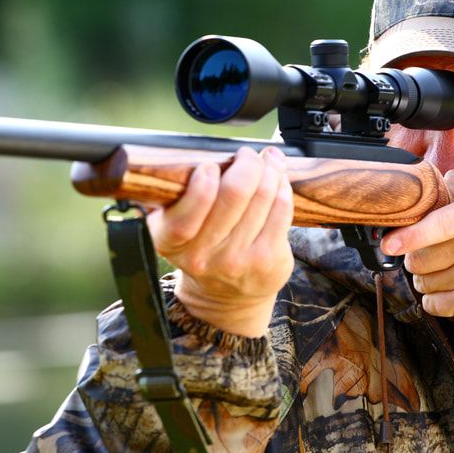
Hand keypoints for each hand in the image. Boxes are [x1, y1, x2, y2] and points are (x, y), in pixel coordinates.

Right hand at [146, 146, 293, 337]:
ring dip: (269, 170)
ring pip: (262, 196)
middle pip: (234, 194)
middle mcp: (203, 256)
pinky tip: (278, 180)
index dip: (203, 182)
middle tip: (246, 155)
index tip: (210, 165)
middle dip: (245, 163)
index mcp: (171, 242)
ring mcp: (238, 260)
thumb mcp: (174, 228)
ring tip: (268, 160)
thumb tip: (207, 154)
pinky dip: (282, 187)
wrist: (226, 299)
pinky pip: (281, 210)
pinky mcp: (267, 260)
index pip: (187, 213)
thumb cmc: (201, 250)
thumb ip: (178, 197)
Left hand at [381, 169, 453, 337]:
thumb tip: (432, 185)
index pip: (439, 221)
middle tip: (439, 254)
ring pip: (423, 281)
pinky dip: (438, 300)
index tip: (389, 242)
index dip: (410, 234)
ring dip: (428, 278)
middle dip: (419, 256)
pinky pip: (433, 304)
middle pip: (421, 255)